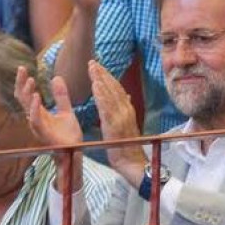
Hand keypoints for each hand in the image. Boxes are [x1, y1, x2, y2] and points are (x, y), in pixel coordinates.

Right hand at [15, 67, 82, 190]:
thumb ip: (61, 96)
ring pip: (26, 108)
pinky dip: (35, 108)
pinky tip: (37, 97)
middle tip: (22, 68)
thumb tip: (56, 77)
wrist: (76, 150)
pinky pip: (35, 120)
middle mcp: (35, 118)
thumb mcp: (66, 111)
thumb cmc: (69, 134)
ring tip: (30, 80)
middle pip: (22, 99)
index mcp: (39, 113)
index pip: (27, 94)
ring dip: (27, 93)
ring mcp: (38, 126)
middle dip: (20, 83)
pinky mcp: (43, 133)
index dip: (23, 82)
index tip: (23, 67)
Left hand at [88, 60, 145, 187]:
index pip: (117, 89)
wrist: (132, 162)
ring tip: (92, 68)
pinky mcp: (114, 124)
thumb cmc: (127, 146)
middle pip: (113, 88)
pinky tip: (95, 85)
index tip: (98, 66)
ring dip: (100, 80)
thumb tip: (126, 96)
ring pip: (109, 94)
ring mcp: (120, 116)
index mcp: (127, 110)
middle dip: (102, 74)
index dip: (107, 76)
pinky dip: (101, 95)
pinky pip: (106, 107)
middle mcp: (125, 110)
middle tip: (92, 62)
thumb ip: (125, 109)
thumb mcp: (126, 124)